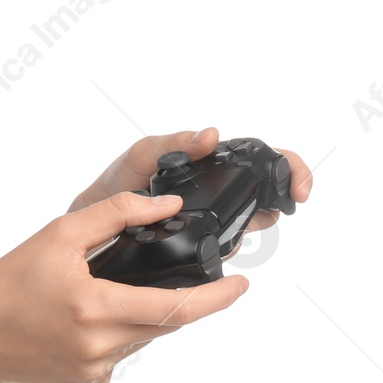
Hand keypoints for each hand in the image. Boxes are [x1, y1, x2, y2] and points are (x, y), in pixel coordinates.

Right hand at [0, 191, 249, 382]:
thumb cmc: (8, 282)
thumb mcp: (58, 235)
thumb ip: (116, 215)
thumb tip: (167, 206)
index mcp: (97, 309)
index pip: (176, 307)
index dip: (217, 298)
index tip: (243, 284)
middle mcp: (103, 347)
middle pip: (166, 322)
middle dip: (177, 298)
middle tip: (173, 276)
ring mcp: (98, 372)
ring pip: (144, 338)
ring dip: (141, 315)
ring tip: (104, 293)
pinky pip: (122, 356)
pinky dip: (116, 335)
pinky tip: (83, 323)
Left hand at [67, 127, 312, 235]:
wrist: (84, 228)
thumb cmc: (112, 187)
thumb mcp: (139, 158)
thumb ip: (171, 144)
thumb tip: (210, 134)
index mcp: (204, 166)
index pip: (259, 159)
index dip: (288, 167)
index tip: (298, 187)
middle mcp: (213, 194)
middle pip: (264, 193)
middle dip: (280, 198)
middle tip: (277, 209)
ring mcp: (209, 222)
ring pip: (249, 223)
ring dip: (254, 223)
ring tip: (241, 223)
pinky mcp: (197, 248)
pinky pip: (224, 248)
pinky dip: (229, 246)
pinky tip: (220, 245)